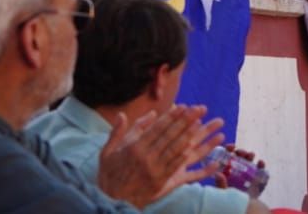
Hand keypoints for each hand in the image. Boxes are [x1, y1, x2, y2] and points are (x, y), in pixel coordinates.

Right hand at [96, 105, 222, 207]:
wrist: (111, 202)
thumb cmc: (109, 175)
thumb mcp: (107, 151)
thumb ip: (117, 132)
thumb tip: (123, 115)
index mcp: (134, 148)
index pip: (157, 128)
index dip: (172, 116)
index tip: (184, 106)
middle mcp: (146, 157)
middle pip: (170, 135)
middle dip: (185, 121)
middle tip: (198, 109)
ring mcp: (154, 170)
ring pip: (175, 149)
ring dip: (189, 135)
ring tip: (200, 124)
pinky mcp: (160, 181)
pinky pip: (174, 166)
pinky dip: (184, 155)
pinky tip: (193, 147)